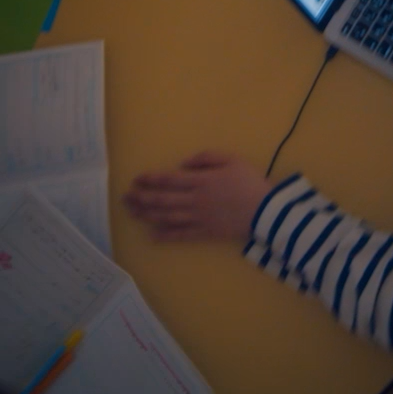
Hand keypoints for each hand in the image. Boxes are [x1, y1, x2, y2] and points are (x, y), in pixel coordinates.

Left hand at [124, 152, 274, 243]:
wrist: (267, 211)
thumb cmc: (250, 182)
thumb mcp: (232, 159)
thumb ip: (206, 158)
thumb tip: (184, 165)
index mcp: (201, 180)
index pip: (169, 180)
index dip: (150, 179)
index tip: (136, 180)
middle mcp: (195, 200)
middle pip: (162, 199)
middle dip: (141, 198)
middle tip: (125, 198)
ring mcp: (199, 218)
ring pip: (167, 217)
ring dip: (147, 215)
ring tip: (132, 213)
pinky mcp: (205, 233)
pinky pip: (181, 235)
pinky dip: (166, 235)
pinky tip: (152, 235)